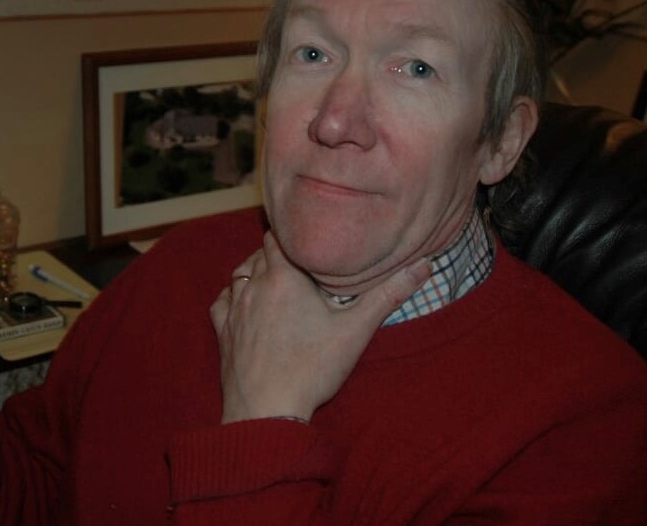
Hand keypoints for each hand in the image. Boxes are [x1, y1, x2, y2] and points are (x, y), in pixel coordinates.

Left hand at [210, 231, 429, 422]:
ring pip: (239, 274)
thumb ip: (388, 294)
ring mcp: (234, 309)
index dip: (292, 235)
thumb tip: (423, 264)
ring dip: (254, 272)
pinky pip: (223, 301)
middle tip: (299, 262)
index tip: (307, 238)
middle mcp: (254, 286)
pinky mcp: (223, 332)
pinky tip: (246, 304)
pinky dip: (233, 296)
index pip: (279, 237)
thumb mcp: (356, 330)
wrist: (267, 411)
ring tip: (276, 280)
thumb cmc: (312, 368)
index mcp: (284, 277)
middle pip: (260, 253)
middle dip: (278, 253)